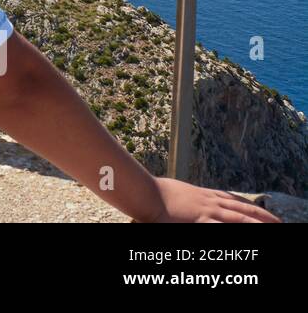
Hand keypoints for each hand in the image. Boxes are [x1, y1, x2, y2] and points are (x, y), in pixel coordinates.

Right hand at [143, 178, 280, 222]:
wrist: (146, 193)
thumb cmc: (155, 193)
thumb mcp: (177, 192)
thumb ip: (188, 198)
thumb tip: (189, 202)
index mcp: (205, 194)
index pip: (234, 199)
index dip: (250, 205)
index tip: (263, 210)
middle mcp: (210, 202)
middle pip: (243, 208)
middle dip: (263, 216)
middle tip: (279, 222)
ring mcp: (207, 211)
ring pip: (240, 217)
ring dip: (259, 223)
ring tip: (274, 227)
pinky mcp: (201, 220)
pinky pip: (222, 226)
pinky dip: (236, 229)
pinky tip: (248, 233)